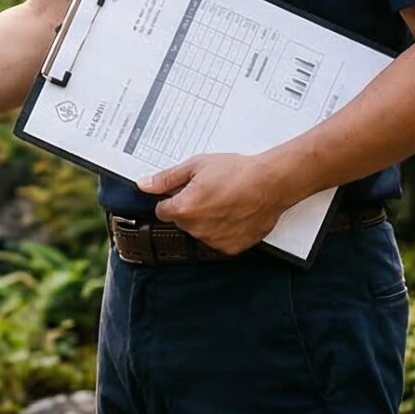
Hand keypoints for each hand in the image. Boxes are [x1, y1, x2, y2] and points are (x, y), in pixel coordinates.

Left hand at [134, 152, 298, 255]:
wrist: (271, 183)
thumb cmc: (236, 171)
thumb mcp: (196, 166)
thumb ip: (166, 179)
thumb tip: (143, 185)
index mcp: (183, 209)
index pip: (162, 210)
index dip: (172, 199)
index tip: (185, 191)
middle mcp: (196, 229)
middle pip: (181, 221)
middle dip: (190, 209)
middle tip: (210, 192)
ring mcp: (214, 241)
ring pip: (199, 231)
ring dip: (206, 220)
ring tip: (225, 201)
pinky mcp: (231, 248)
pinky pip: (218, 240)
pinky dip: (223, 230)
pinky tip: (234, 214)